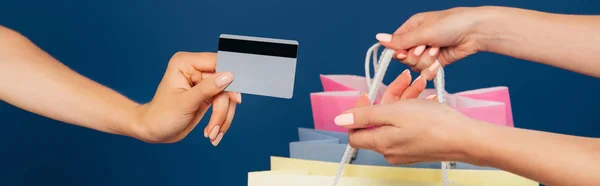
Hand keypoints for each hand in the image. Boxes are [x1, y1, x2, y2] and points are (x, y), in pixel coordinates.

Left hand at [133, 52, 240, 144]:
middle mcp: (196, 69)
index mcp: (186, 63)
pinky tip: (212, 131)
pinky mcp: (208, 94)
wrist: (154, 131)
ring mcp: (203, 82)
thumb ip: (207, 88)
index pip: (217, 63)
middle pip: (225, 83)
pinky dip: (221, 119)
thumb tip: (229, 76)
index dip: (229, 79)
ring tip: (212, 134)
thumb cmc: (161, 115)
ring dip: (222, 117)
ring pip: (227, 96)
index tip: (235, 98)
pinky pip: (224, 104)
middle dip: (223, 108)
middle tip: (216, 127)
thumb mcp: (185, 102)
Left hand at [335, 70, 475, 163]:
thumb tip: (340, 120)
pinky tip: (427, 98)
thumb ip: (364, 116)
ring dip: (404, 99)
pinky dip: (414, 109)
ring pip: (395, 119)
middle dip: (388, 97)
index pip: (354, 131)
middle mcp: (389, 149)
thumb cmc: (434, 124)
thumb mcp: (394, 112)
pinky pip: (408, 125)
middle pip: (377, 121)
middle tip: (403, 80)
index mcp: (380, 142)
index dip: (357, 111)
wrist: (467, 138)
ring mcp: (404, 149)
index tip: (370, 94)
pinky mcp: (418, 146)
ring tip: (419, 84)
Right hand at [375, 7, 491, 78]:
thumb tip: (378, 39)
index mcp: (412, 28)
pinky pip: (426, 72)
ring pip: (416, 66)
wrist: (476, 32)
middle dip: (415, 56)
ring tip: (438, 49)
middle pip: (404, 58)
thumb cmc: (451, 24)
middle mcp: (418, 40)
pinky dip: (432, 69)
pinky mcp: (437, 62)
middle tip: (426, 47)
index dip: (399, 52)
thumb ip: (400, 40)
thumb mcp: (423, 32)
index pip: (395, 45)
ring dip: (426, 60)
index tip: (404, 53)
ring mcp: (428, 52)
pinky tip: (440, 61)